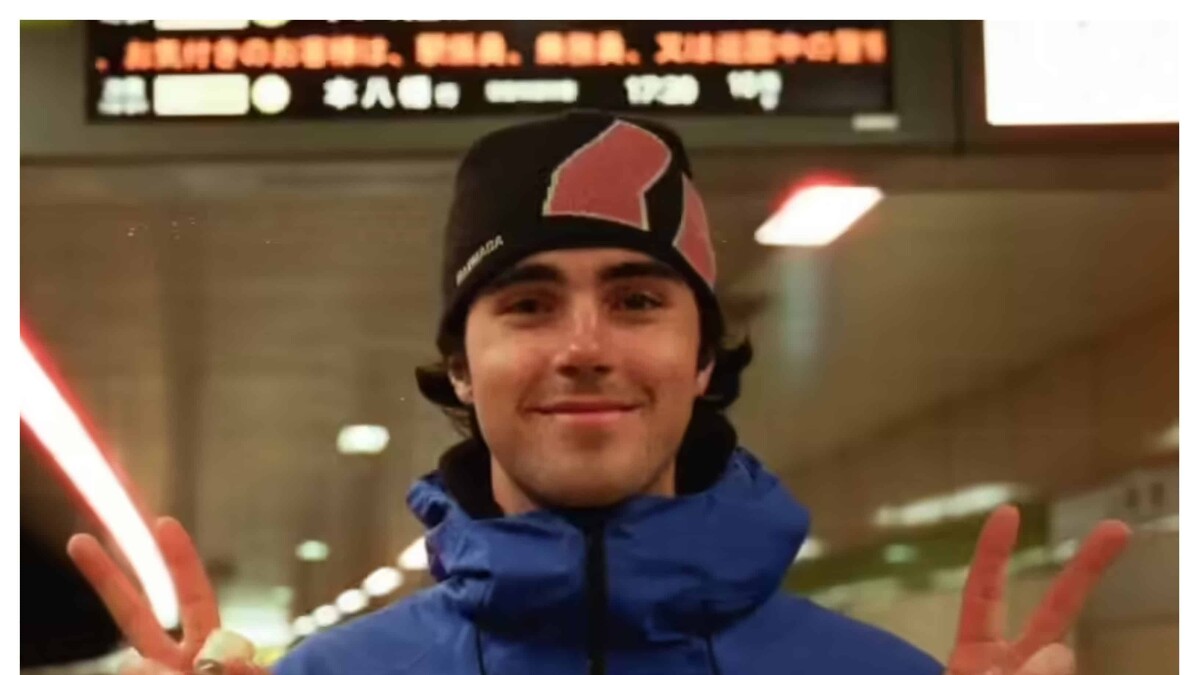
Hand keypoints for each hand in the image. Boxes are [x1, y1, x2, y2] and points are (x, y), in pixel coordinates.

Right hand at [67, 517, 261, 673]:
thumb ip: (211, 665)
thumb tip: (142, 661)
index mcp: (210, 648)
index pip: (194, 595)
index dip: (181, 560)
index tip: (165, 521)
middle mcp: (177, 662)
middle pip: (136, 616)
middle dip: (107, 579)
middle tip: (78, 541)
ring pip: (133, 665)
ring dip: (155, 672)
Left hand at [946, 505, 1130, 674]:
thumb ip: (999, 670)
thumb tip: (1061, 651)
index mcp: (976, 652)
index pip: (984, 591)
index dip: (993, 552)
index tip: (1008, 511)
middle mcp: (1015, 661)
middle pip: (1055, 608)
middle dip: (1086, 568)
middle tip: (1118, 528)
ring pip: (1063, 658)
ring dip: (1044, 670)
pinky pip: (1069, 671)